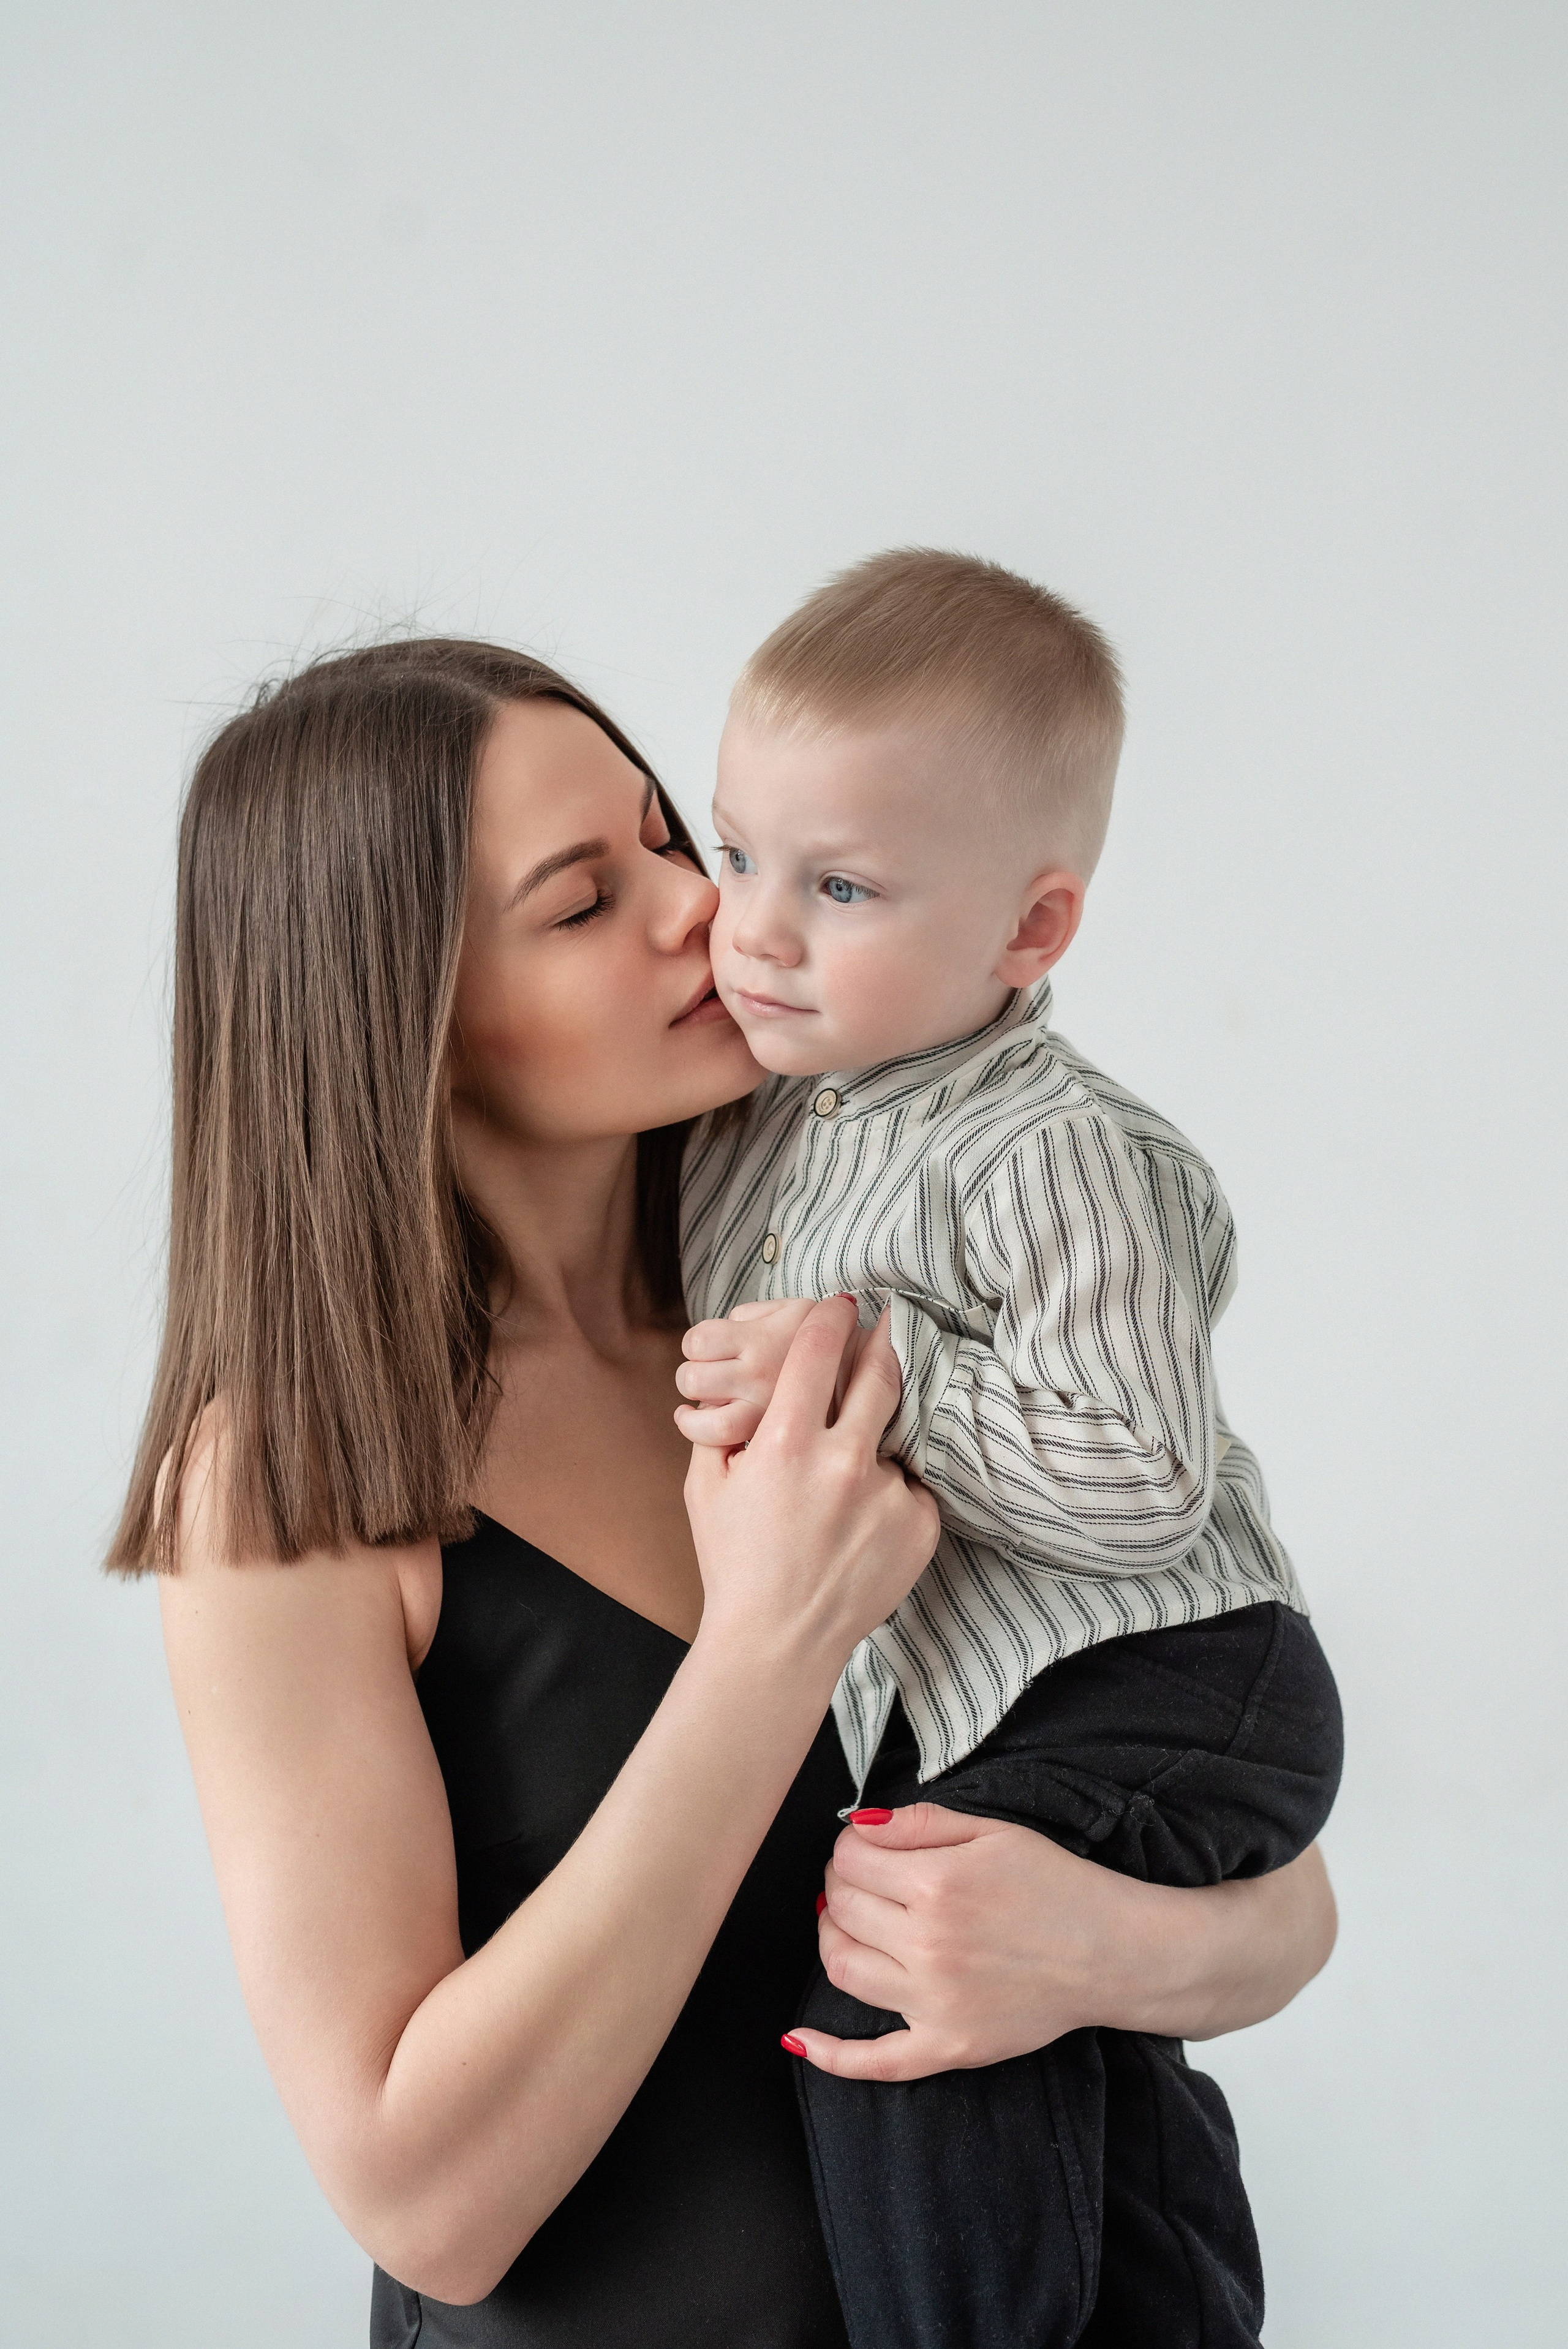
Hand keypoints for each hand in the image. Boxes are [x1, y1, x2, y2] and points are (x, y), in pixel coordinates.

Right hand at [683, 1297, 937, 1672]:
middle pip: (879, 1373)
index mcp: (785, 1445)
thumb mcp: (706, 1487)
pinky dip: (892, 1494)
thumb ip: (723, 1426)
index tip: (840, 1303)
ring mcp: (887, 1496)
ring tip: (851, 1474)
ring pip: (893, 1437)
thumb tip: (742, 1379)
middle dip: (882, 1341)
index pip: (817, 1351)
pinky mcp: (919, 1526)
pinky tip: (863, 1523)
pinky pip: (910, 1487)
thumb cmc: (735, 1563)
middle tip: (890, 1323)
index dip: (830, 1317)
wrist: (777, 1643)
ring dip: (876, 1440)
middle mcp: (842, 1463)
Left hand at [790, 1806, 1337, 2080]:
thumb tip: (858, 1825)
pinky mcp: (947, 2046)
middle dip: (840, 1884)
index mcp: (937, 1885)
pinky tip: (799, 2039)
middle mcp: (928, 1944)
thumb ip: (923, 1822)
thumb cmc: (1059, 1885)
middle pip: (841, 1908)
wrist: (1114, 1953)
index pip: (850, 1860)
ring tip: (848, 1922)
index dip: (849, 1846)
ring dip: (832, 1938)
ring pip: (843, 1969)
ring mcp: (934, 2002)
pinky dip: (830, 2054)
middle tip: (861, 1878)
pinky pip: (875, 2062)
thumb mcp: (995, 1831)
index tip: (865, 1846)